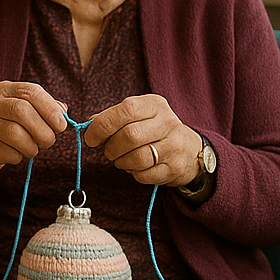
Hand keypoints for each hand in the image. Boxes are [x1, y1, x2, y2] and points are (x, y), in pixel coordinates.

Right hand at [0, 82, 67, 199]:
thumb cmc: (7, 128)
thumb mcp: (25, 113)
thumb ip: (44, 109)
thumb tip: (62, 111)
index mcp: (4, 89)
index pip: (30, 91)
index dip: (50, 108)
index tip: (61, 125)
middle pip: (21, 111)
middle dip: (43, 130)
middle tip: (49, 141)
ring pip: (15, 134)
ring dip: (32, 146)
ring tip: (32, 149)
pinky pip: (7, 152)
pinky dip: (18, 157)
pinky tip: (15, 154)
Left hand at [83, 95, 201, 186]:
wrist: (189, 151)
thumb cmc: (153, 130)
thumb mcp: (136, 116)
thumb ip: (112, 118)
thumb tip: (90, 124)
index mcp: (154, 105)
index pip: (126, 110)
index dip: (103, 126)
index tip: (92, 138)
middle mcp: (167, 122)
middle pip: (130, 136)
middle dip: (111, 147)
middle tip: (108, 151)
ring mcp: (174, 146)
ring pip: (137, 158)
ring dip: (121, 162)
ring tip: (121, 159)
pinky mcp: (175, 167)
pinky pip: (144, 174)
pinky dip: (133, 173)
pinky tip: (136, 167)